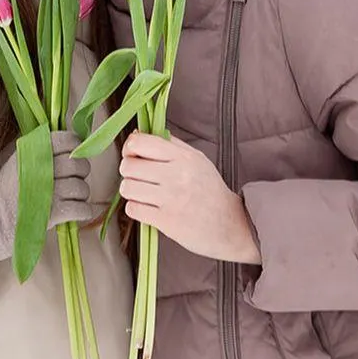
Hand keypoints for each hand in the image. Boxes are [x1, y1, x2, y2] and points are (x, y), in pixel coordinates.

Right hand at [0, 130, 102, 263]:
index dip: (75, 147)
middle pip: (79, 165)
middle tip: (72, 179)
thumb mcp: (18, 160)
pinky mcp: (53, 213)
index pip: (67, 140)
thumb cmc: (6, 189)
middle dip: (81, 172)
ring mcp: (49, 191)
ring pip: (82, 187)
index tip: (72, 155)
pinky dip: (84, 211)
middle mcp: (43, 168)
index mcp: (34, 151)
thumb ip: (41, 150)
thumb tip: (71, 144)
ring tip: (70, 198)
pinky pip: (82, 208)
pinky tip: (75, 212)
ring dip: (80, 194)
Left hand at [119, 132, 261, 264]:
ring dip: (131, 191)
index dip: (129, 148)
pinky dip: (136, 209)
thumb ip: (170, 145)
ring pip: (127, 188)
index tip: (133, 155)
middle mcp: (176, 175)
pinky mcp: (166, 221)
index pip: (140, 143)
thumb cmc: (211, 191)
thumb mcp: (197, 159)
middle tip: (138, 177)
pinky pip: (133, 209)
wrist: (230, 224)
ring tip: (143, 193)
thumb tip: (139, 134)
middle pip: (128, 166)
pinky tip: (148, 207)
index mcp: (183, 157)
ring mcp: (171, 199)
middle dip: (128, 172)